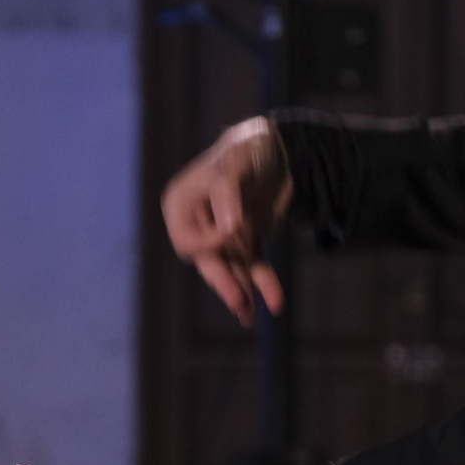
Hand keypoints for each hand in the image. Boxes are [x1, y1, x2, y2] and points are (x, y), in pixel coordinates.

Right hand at [162, 117, 294, 326]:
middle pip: (208, 261)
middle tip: (237, 302)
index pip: (188, 241)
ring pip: (232, 270)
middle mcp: (198, 224)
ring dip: (242, 292)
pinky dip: (265, 284)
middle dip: (224, 282)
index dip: (211, 243)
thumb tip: (229, 229)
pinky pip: (254, 267)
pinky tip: (275, 304)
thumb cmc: (248, 148)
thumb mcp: (235, 164)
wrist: (282, 147)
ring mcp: (224, 235)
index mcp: (181, 205)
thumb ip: (227, 194)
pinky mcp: (248, 242)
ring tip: (249, 317)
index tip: (235, 229)